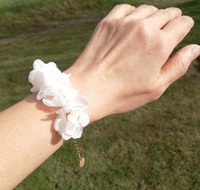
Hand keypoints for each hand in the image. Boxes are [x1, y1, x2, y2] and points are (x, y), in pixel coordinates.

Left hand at [66, 4, 199, 121]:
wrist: (88, 90)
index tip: (180, 31)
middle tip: (167, 29)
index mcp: (160, 44)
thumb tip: (195, 48)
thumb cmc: (122, 94)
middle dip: (171, 20)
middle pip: (167, 13)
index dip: (184, 27)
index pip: (182, 23)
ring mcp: (124, 23)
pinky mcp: (107, 23)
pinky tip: (131, 23)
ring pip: (147, 9)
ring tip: (149, 28)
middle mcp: (144, 28)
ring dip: (152, 16)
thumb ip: (178, 66)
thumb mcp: (156, 87)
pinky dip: (132, 13)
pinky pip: (125, 8)